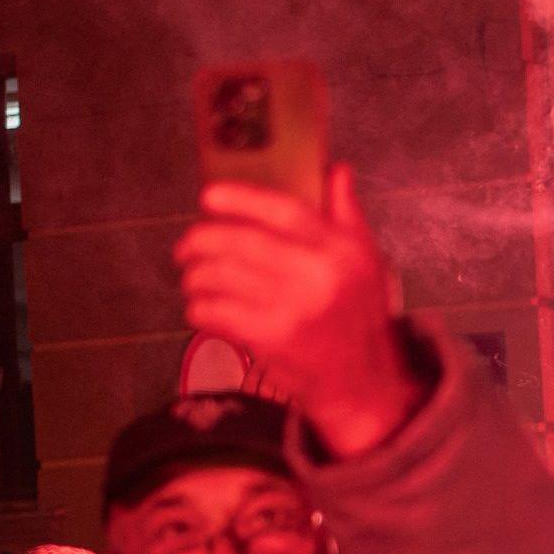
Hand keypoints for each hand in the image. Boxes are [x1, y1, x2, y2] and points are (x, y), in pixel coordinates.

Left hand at [173, 166, 414, 456]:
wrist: (364, 383)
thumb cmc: (359, 318)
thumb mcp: (367, 262)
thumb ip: (347, 216)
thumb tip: (337, 170)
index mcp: (340, 250)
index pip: (284, 210)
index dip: (242, 199)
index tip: (209, 196)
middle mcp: (318, 275)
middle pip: (241, 241)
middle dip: (201, 240)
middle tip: (186, 248)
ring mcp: (293, 307)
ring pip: (220, 276)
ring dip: (195, 276)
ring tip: (193, 279)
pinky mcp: (271, 338)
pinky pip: (215, 311)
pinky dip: (198, 308)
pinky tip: (202, 309)